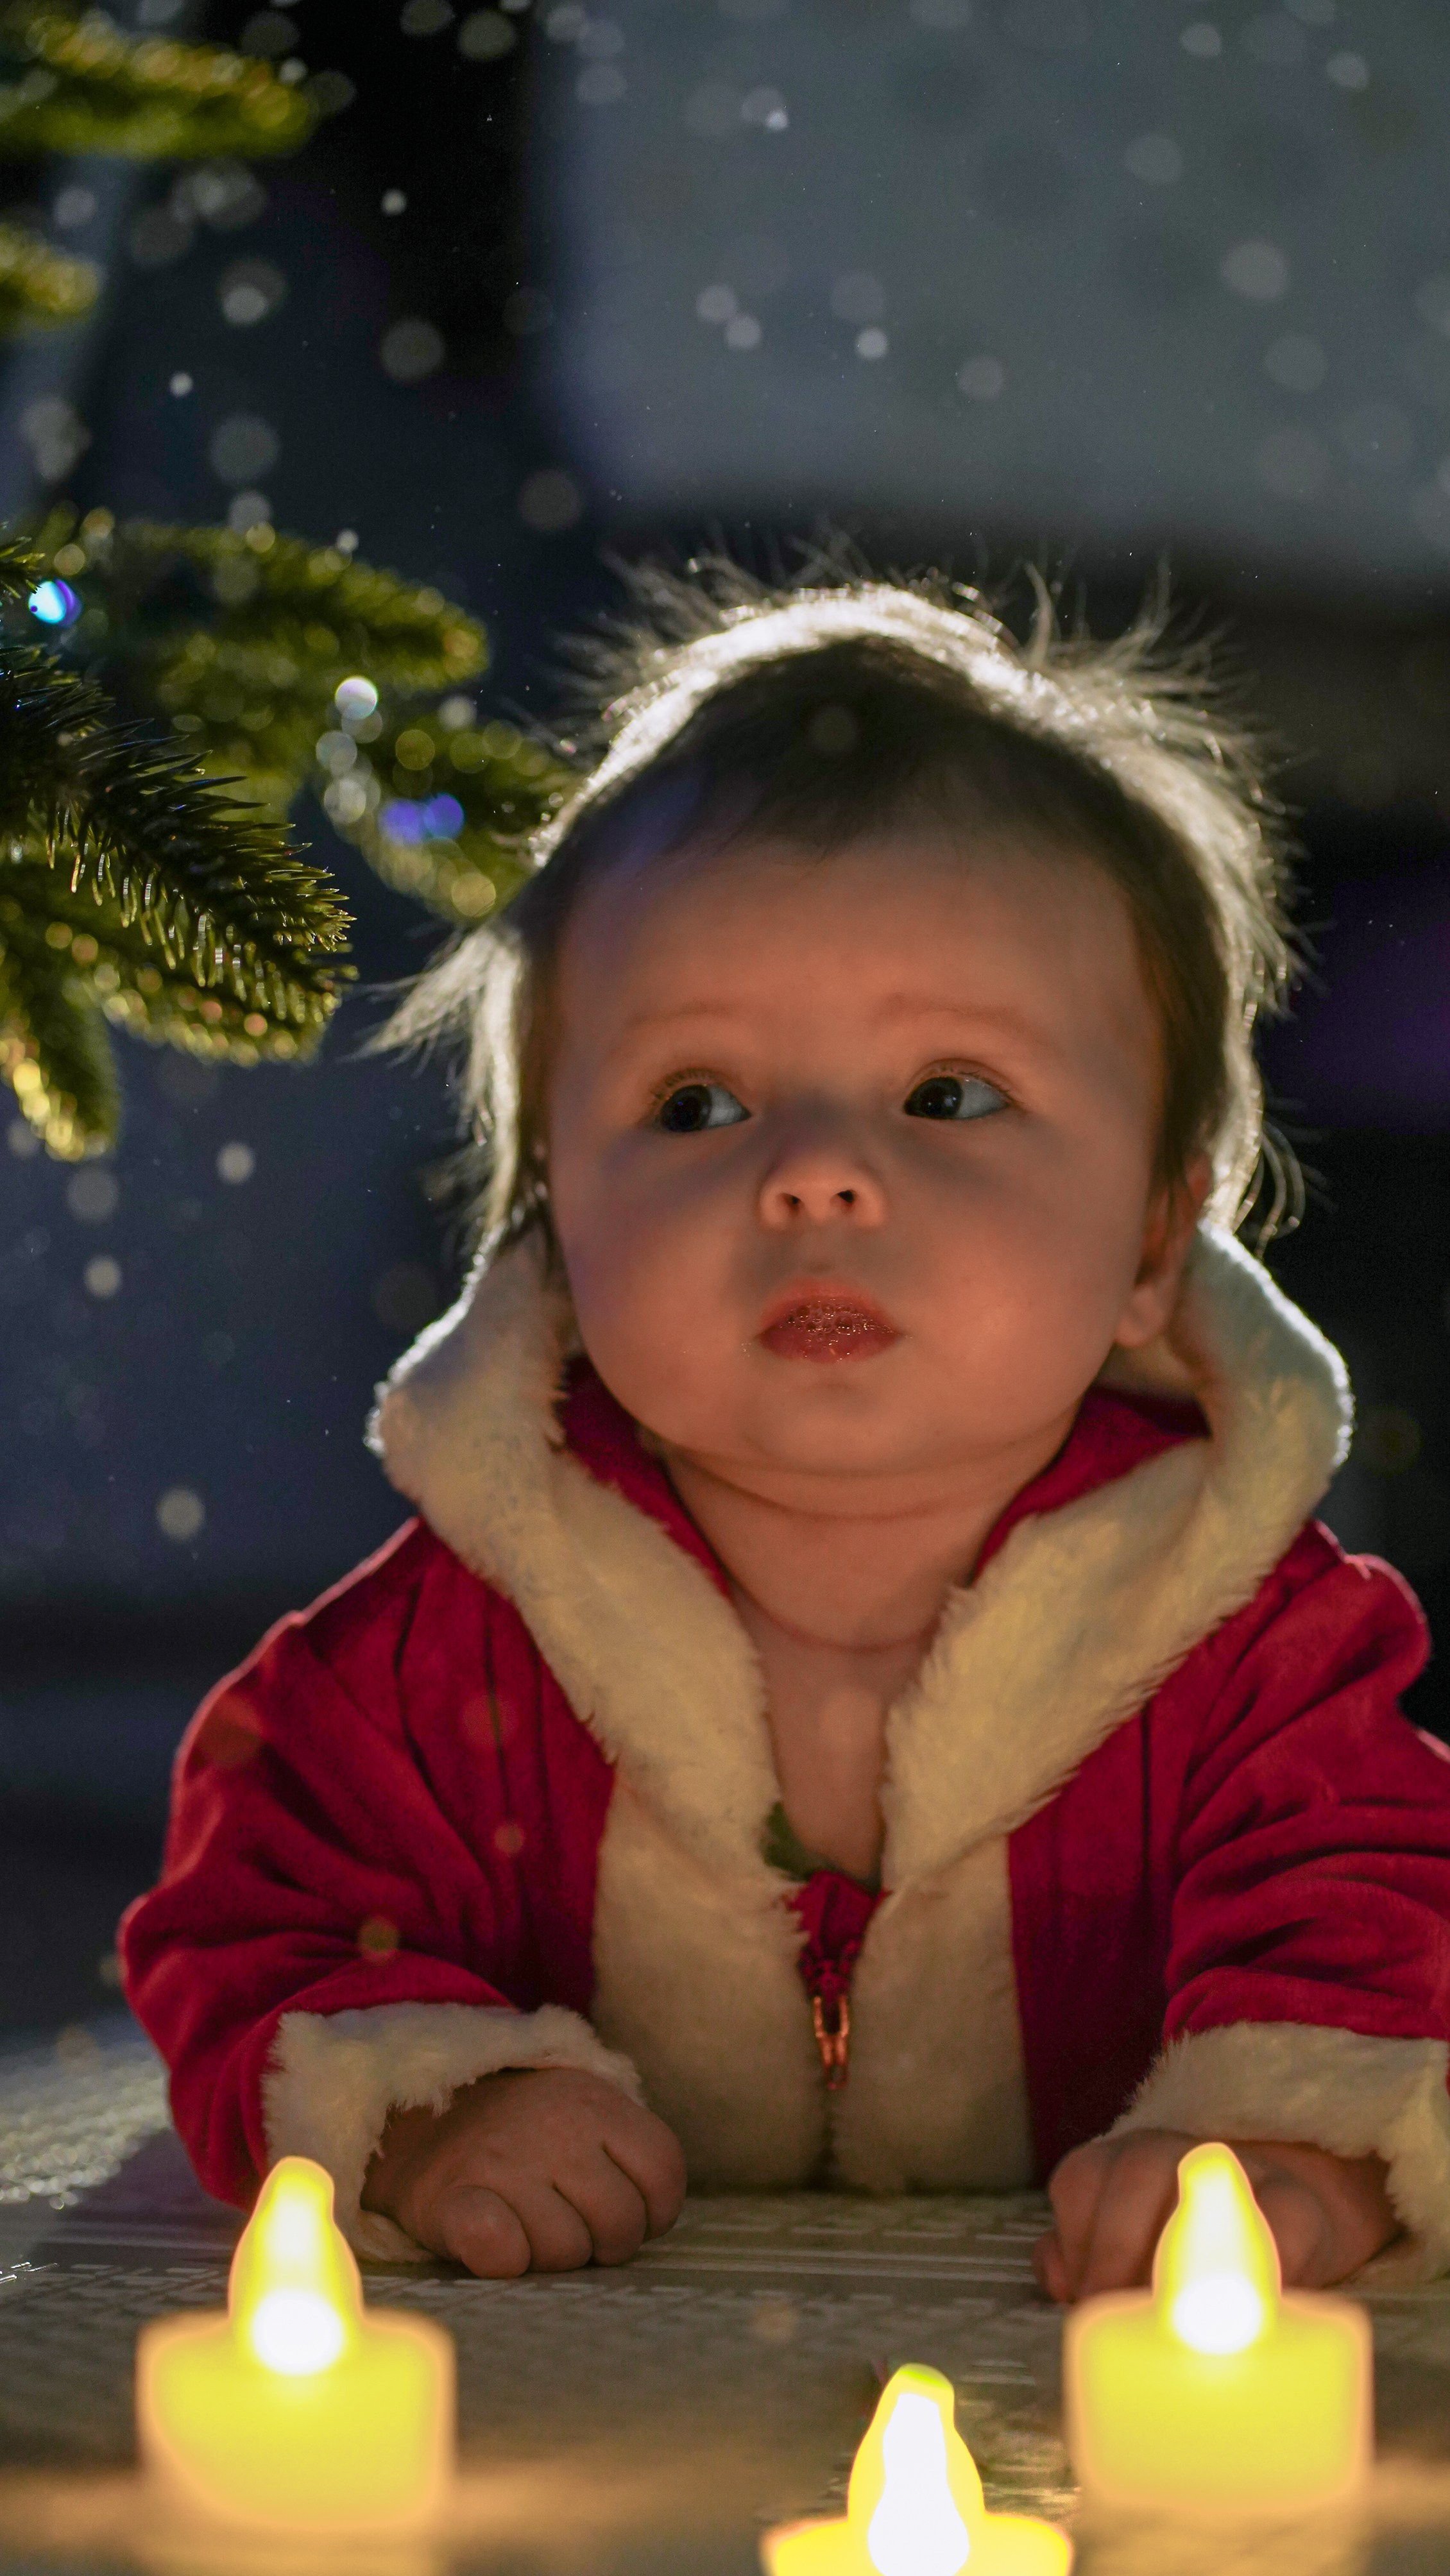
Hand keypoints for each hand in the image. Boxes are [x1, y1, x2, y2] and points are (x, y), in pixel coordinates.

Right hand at [360, 2066, 686, 2276]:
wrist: (424, 2121)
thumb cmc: (525, 2136)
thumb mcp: (585, 2116)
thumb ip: (628, 2156)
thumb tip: (653, 2219)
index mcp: (596, 2102)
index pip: (663, 2172)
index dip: (653, 2210)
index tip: (621, 2211)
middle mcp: (554, 2127)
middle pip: (620, 2222)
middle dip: (602, 2243)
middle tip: (571, 2227)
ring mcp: (503, 2162)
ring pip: (565, 2249)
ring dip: (551, 2257)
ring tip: (529, 2230)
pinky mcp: (455, 2201)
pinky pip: (501, 2250)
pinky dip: (506, 2259)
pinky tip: (498, 2246)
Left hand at [1033, 2127, 1398, 2304]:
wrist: (1287, 2222)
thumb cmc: (1186, 2247)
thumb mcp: (1124, 2244)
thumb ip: (1080, 2256)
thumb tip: (1059, 2281)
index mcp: (1121, 2163)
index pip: (1081, 2180)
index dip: (1075, 2239)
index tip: (1081, 2299)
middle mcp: (1174, 2153)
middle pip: (1135, 2173)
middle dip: (1118, 2247)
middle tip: (1120, 2312)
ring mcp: (1240, 2171)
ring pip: (1207, 2187)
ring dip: (1189, 2253)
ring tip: (1177, 2319)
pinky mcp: (1300, 2205)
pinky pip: (1282, 2227)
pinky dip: (1264, 2267)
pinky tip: (1249, 2312)